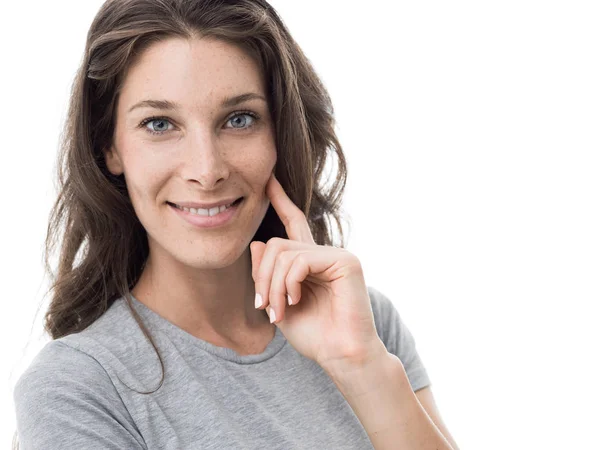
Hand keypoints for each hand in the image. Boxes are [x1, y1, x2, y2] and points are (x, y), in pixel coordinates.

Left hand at [250, 173, 387, 372]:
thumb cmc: (315, 335)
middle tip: (264, 307)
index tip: (268, 180)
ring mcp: (335, 255)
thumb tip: (257, 243)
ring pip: (284, 253)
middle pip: (275, 245)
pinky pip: (300, 260)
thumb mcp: (279, 304)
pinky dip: (289, 283)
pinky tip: (295, 302)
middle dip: (262, 277)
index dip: (280, 201)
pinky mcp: (345, 261)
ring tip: (278, 312)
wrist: (340, 355)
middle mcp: (323, 254)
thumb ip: (267, 275)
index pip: (293, 224)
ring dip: (273, 286)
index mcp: (309, 262)